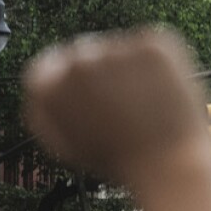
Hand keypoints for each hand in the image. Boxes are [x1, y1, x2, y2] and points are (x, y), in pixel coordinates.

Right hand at [21, 28, 206, 187]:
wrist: (168, 167)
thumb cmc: (120, 163)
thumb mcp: (67, 144)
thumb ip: (50, 113)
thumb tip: (42, 93)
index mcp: (47, 84)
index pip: (48, 67)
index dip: (70, 82)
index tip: (88, 93)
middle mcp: (77, 59)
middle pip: (86, 53)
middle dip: (103, 74)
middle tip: (124, 107)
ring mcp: (115, 46)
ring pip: (122, 52)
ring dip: (132, 71)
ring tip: (147, 110)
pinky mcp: (150, 43)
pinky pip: (152, 49)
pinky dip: (160, 67)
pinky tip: (164, 96)